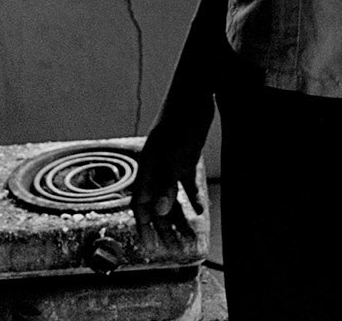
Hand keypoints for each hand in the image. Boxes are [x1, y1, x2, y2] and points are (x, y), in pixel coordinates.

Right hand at [130, 86, 212, 249]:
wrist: (196, 90)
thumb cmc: (182, 119)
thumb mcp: (175, 154)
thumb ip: (166, 183)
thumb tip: (161, 211)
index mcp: (148, 169)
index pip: (141, 206)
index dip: (144, 229)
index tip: (150, 250)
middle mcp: (157, 169)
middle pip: (158, 206)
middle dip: (165, 230)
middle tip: (175, 251)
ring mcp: (171, 163)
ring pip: (172, 197)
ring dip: (180, 217)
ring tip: (188, 237)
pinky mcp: (186, 157)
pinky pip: (186, 183)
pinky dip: (192, 197)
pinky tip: (200, 210)